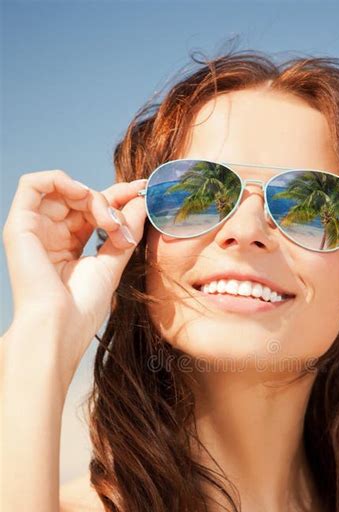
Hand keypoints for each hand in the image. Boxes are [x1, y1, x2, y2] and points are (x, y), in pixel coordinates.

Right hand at [2, 169, 147, 373]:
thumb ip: (125, 230)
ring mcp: (34, 229)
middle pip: (80, 197)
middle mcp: (49, 235)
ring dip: (91, 196)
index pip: (92, 210)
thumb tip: (141, 201)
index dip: (117, 197)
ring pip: (62, 188)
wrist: (60, 327)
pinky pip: (33, 184)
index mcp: (68, 246)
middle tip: (124, 223)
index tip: (142, 191)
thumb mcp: (112, 263)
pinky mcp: (20, 225)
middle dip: (109, 200)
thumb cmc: (82, 307)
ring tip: (107, 221)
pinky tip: (83, 196)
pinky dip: (61, 180)